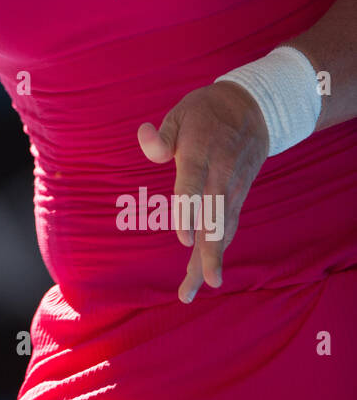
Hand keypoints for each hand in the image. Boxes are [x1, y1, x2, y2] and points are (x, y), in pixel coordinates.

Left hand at [137, 81, 268, 302]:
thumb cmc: (206, 113)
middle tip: (199, 285)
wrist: (255, 108)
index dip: (189, 212)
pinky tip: (204, 273)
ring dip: (211, 261)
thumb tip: (144, 137)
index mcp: (201, 152)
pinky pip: (228, 226)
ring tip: (192, 290)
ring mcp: (234, 187)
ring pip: (224, 229)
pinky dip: (218, 250)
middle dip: (207, 253)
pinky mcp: (239, 195)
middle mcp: (221, 174)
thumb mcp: (181, 113)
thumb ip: (162, 136)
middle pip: (215, 218)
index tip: (184, 241)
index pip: (193, 185)